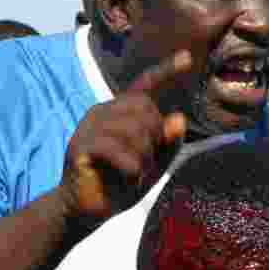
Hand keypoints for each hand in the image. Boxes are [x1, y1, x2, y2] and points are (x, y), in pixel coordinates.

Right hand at [61, 51, 190, 221]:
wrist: (83, 211)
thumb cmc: (118, 185)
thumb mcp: (152, 165)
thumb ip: (167, 144)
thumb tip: (179, 118)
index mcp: (119, 113)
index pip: (144, 86)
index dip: (166, 71)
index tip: (187, 58)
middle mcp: (102, 111)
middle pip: (146, 110)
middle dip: (155, 139)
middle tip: (144, 164)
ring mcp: (89, 126)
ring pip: (135, 130)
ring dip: (143, 157)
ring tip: (133, 173)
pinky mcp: (81, 145)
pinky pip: (118, 148)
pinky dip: (131, 166)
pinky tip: (127, 176)